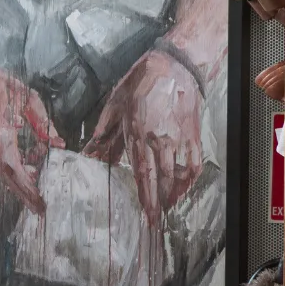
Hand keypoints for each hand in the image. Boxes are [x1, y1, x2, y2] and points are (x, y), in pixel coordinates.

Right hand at [0, 50, 61, 211]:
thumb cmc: (4, 87)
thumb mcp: (29, 99)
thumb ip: (43, 123)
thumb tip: (58, 144)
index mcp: (0, 132)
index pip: (12, 166)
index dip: (25, 186)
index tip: (39, 200)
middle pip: (7, 175)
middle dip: (23, 194)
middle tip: (41, 210)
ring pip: (3, 172)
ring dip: (20, 186)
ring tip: (38, 199)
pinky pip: (3, 163)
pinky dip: (16, 173)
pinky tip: (31, 174)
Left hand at [86, 49, 204, 226]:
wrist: (175, 65)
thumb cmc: (141, 82)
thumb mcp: (114, 106)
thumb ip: (103, 135)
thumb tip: (89, 155)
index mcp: (138, 132)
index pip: (142, 173)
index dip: (146, 197)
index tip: (147, 215)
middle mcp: (161, 138)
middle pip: (163, 180)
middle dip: (159, 203)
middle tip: (155, 220)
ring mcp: (181, 137)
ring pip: (180, 174)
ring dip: (174, 194)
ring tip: (167, 206)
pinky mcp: (194, 133)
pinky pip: (195, 162)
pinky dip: (190, 178)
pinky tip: (183, 186)